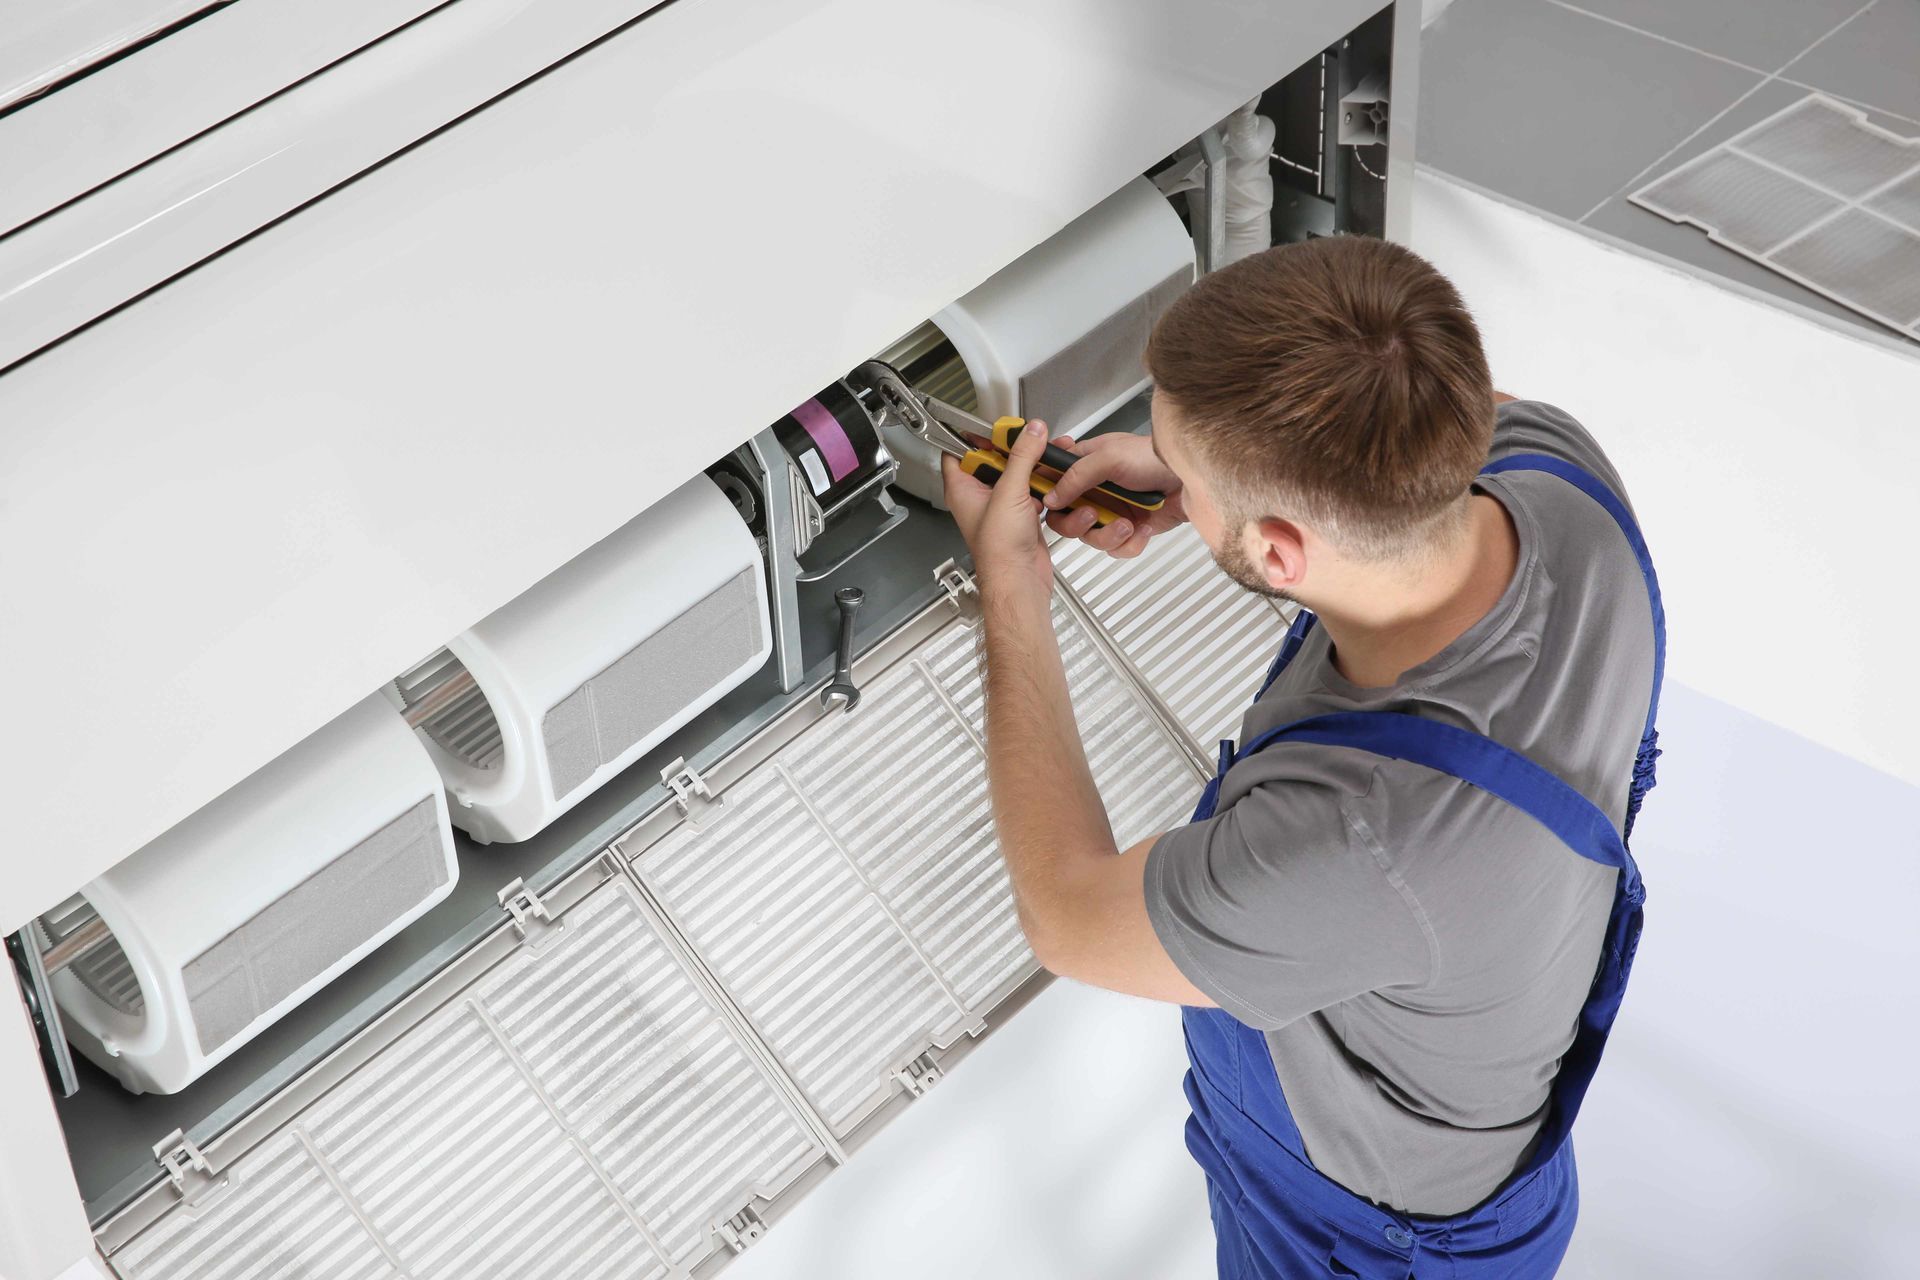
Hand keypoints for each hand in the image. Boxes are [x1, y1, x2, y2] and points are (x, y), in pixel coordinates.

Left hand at [942, 419, 1055, 601]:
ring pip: (1015, 475)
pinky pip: (1032, 491)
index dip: (973, 435)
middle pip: (993, 460)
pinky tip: (1052, 478)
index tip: (994, 425)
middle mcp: (979, 497)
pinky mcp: (1021, 517)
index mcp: (962, 489)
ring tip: (1047, 452)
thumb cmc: (998, 549)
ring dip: (1032, 465)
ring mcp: (1001, 507)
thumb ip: (1021, 457)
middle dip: (1014, 447)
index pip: (958, 451)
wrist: (1019, 580)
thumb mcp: (1009, 492)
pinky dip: (1043, 484)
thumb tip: (1031, 432)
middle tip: (1029, 436)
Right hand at [1039, 432, 1187, 558]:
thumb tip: (1052, 497)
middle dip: (1077, 523)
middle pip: (1065, 517)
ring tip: (1127, 525)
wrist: (1193, 480)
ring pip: (1090, 537)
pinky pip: (1116, 548)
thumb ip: (1076, 476)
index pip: (1053, 480)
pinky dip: (1129, 544)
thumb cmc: (1155, 459)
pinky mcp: (1130, 529)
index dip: (1047, 494)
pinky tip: (1143, 529)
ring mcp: (1112, 510)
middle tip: (1092, 516)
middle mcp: (1096, 489)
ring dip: (1107, 535)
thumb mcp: (1110, 458)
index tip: (1046, 504)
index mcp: (1086, 464)